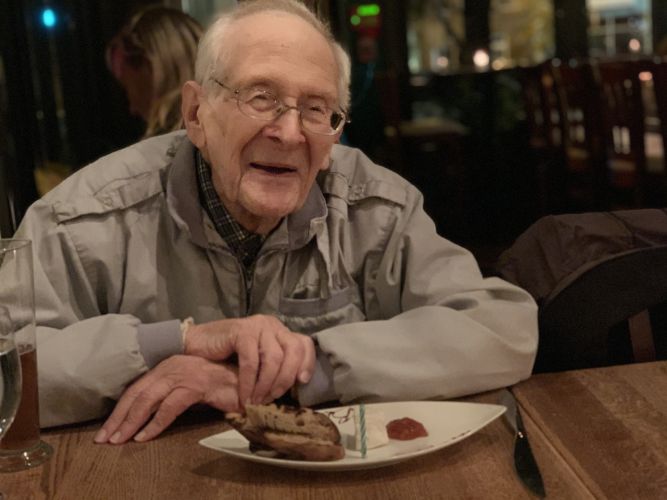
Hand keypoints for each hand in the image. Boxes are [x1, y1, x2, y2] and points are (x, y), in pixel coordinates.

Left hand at [94, 355, 239, 443]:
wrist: (247, 380)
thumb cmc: (219, 385)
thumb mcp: (188, 387)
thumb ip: (169, 394)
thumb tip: (146, 414)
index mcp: (168, 365)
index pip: (137, 388)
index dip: (120, 409)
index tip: (107, 428)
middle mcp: (172, 366)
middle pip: (137, 393)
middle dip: (118, 418)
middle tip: (104, 438)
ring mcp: (184, 374)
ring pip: (148, 400)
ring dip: (131, 422)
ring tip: (119, 440)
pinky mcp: (196, 385)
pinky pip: (169, 407)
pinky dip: (154, 424)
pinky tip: (145, 437)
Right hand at [184, 314, 315, 405]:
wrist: (196, 345)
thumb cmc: (227, 357)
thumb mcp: (257, 361)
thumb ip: (274, 366)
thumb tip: (293, 388)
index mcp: (279, 331)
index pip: (304, 343)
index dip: (307, 363)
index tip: (302, 383)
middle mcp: (272, 325)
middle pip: (293, 350)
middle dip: (286, 379)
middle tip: (273, 398)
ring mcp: (257, 325)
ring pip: (274, 358)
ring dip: (266, 384)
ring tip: (257, 400)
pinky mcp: (242, 330)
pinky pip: (252, 361)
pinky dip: (250, 382)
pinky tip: (245, 394)